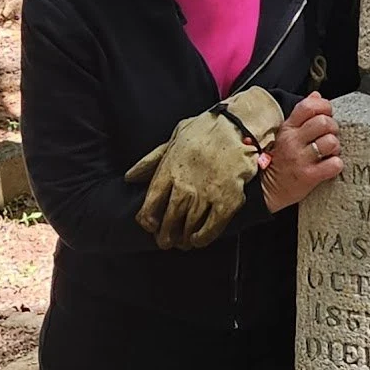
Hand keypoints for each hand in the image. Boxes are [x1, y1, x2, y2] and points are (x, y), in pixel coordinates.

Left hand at [125, 84, 283, 249]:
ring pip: (189, 227)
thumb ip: (151, 161)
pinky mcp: (227, 202)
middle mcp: (185, 186)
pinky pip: (212, 228)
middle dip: (165, 235)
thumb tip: (130, 177)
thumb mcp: (173, 139)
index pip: (150, 205)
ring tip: (183, 242)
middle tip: (166, 241)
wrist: (239, 126)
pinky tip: (199, 240)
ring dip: (184, 238)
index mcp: (168, 171)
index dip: (148, 221)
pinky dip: (203, 238)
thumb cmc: (206, 130)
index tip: (151, 226)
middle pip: (169, 221)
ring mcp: (206, 195)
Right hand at [260, 92, 343, 211]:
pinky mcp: (308, 177)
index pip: (308, 106)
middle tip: (329, 136)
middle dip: (333, 128)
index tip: (327, 114)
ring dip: (335, 147)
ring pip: (331, 142)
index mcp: (288, 128)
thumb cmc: (280, 159)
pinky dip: (336, 165)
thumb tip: (316, 94)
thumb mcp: (286, 132)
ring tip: (328, 152)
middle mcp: (293, 141)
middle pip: (324, 122)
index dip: (324, 107)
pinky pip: (334, 164)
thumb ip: (302, 114)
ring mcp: (300, 159)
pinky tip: (329, 165)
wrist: (266, 189)